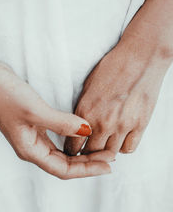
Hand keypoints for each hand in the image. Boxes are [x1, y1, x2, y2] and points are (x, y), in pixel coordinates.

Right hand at [0, 47, 113, 178]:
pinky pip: (59, 140)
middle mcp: (33, 148)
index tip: (107, 165)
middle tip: (110, 158)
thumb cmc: (5, 96)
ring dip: (82, 153)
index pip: (64, 169)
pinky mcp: (36, 125)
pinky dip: (73, 140)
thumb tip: (87, 131)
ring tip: (101, 150)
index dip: (87, 169)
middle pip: (65, 164)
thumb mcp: (35, 111)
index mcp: (31, 151)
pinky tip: (82, 136)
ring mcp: (34, 137)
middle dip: (89, 163)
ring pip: (63, 153)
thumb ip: (62, 123)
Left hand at [64, 35, 169, 155]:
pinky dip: (123, 147)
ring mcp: (123, 125)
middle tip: (88, 150)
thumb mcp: (89, 86)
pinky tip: (120, 138)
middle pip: (91, 153)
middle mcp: (103, 122)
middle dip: (87, 153)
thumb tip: (80, 126)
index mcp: (85, 111)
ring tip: (104, 144)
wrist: (139, 57)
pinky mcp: (140, 125)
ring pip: (110, 154)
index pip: (73, 145)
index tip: (73, 151)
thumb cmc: (112, 67)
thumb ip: (84, 110)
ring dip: (105, 151)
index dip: (71, 150)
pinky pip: (129, 148)